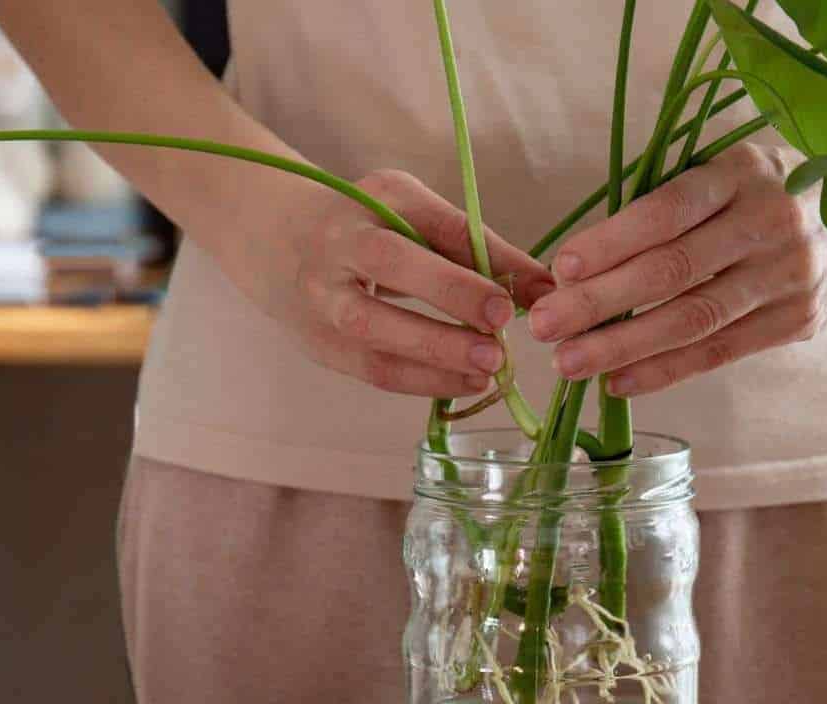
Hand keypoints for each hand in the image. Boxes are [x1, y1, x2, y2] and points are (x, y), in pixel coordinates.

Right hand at [279, 169, 552, 396]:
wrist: (280, 245)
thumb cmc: (373, 230)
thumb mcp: (420, 220)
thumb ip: (479, 251)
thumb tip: (546, 290)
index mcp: (378, 198)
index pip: (437, 223)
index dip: (486, 258)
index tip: (528, 293)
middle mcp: (342, 241)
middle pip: (391, 264)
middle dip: (450, 295)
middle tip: (499, 330)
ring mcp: (322, 295)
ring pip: (374, 328)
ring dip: (436, 354)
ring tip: (489, 369)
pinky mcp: (319, 344)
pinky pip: (371, 369)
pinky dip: (422, 382)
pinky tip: (463, 383)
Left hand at [527, 144, 826, 396]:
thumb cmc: (770, 188)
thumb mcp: (730, 169)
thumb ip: (669, 205)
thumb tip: (580, 263)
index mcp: (744, 172)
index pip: (669, 210)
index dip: (613, 240)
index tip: (561, 268)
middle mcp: (771, 223)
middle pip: (674, 271)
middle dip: (600, 302)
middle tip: (545, 326)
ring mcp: (789, 277)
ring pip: (694, 320)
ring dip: (624, 346)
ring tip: (570, 363)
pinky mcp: (798, 321)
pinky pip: (719, 352)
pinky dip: (665, 371)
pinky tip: (618, 383)